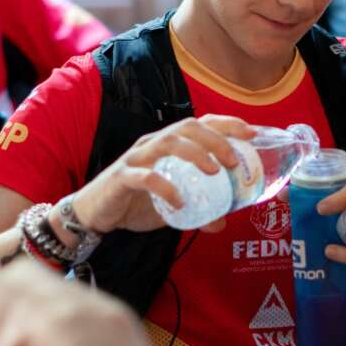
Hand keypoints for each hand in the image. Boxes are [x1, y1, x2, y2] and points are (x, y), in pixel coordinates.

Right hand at [65, 114, 255, 235]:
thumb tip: (223, 221)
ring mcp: (137, 158)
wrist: (94, 214)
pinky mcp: (121, 177)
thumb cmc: (134, 202)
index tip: (251, 133)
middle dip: (215, 138)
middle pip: (187, 127)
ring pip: (168, 142)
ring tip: (214, 172)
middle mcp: (153, 144)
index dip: (227, 124)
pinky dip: (165, 187)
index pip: (201, 124)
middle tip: (233, 161)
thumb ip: (197, 210)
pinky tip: (179, 202)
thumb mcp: (172, 206)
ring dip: (195, 153)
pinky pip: (144, 177)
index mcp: (168, 144)